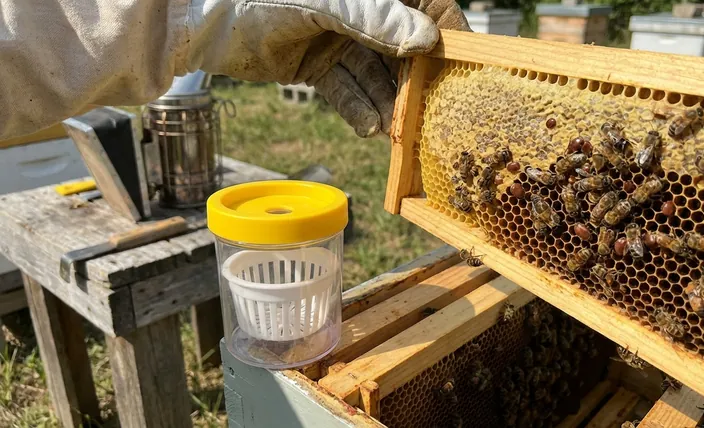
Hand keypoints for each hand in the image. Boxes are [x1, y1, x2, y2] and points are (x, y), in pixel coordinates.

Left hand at [188, 0, 469, 136]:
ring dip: (387, 103)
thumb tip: (426, 40)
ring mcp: (341, 40)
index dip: (446, 37)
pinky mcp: (320, 66)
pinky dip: (357, 109)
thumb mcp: (324, 4)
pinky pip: (346, 90)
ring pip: (375, 75)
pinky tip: (370, 128)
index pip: (428, 6)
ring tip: (397, 130)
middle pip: (402, 49)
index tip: (461, 71)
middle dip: (414, 82)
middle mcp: (362, 13)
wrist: (207, 21)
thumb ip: (374, 19)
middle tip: (427, 113)